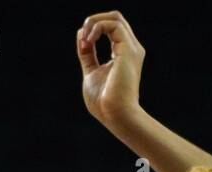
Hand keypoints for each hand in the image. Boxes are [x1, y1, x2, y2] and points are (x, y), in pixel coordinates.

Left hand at [77, 11, 145, 128]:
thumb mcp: (91, 72)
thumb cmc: (104, 102)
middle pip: (114, 18)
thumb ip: (87, 55)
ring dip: (93, 23)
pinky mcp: (128, 49)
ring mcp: (131, 48)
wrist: (116, 115)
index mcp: (123, 53)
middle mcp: (130, 48)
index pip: (110, 29)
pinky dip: (97, 28)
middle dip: (93, 21)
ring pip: (115, 17)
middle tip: (82, 37)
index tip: (82, 44)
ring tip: (85, 39)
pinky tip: (89, 41)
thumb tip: (81, 35)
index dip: (92, 30)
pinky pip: (114, 24)